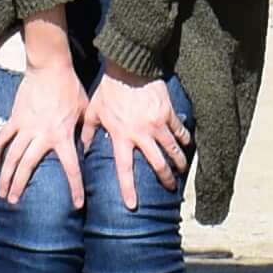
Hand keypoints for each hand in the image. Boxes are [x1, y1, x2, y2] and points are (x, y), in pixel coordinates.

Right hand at [0, 42, 92, 201]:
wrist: (50, 67)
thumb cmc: (70, 87)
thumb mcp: (84, 110)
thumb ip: (85, 131)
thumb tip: (88, 147)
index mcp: (62, 136)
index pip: (71, 168)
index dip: (75, 188)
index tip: (77, 204)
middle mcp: (42, 135)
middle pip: (26, 167)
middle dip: (19, 186)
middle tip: (13, 202)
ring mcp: (26, 127)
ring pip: (11, 156)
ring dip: (5, 176)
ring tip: (1, 191)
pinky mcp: (15, 118)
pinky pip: (3, 137)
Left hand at [90, 72, 189, 191]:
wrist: (129, 66)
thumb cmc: (109, 89)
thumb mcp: (94, 110)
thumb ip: (90, 131)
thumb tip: (84, 148)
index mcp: (122, 137)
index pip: (125, 170)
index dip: (129, 189)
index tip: (133, 206)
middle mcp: (142, 135)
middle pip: (158, 164)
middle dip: (166, 179)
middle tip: (171, 189)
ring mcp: (158, 124)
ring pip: (173, 150)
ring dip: (179, 163)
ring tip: (182, 171)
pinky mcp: (168, 113)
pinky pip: (179, 130)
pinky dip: (185, 139)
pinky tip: (188, 146)